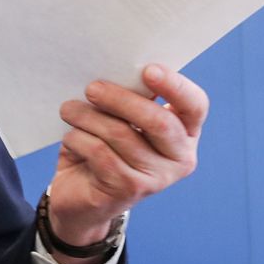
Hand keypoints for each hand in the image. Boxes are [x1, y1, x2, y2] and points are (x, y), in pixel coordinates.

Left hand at [47, 64, 207, 263]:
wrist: (80, 197)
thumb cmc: (102, 146)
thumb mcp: (119, 119)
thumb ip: (128, 98)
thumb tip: (115, 67)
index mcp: (184, 132)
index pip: (195, 106)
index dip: (175, 86)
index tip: (148, 70)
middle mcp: (179, 158)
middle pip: (158, 121)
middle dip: (121, 99)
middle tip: (91, 88)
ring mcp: (156, 178)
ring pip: (121, 134)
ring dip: (88, 116)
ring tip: (68, 109)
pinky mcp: (128, 190)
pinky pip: (100, 153)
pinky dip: (78, 138)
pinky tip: (70, 137)